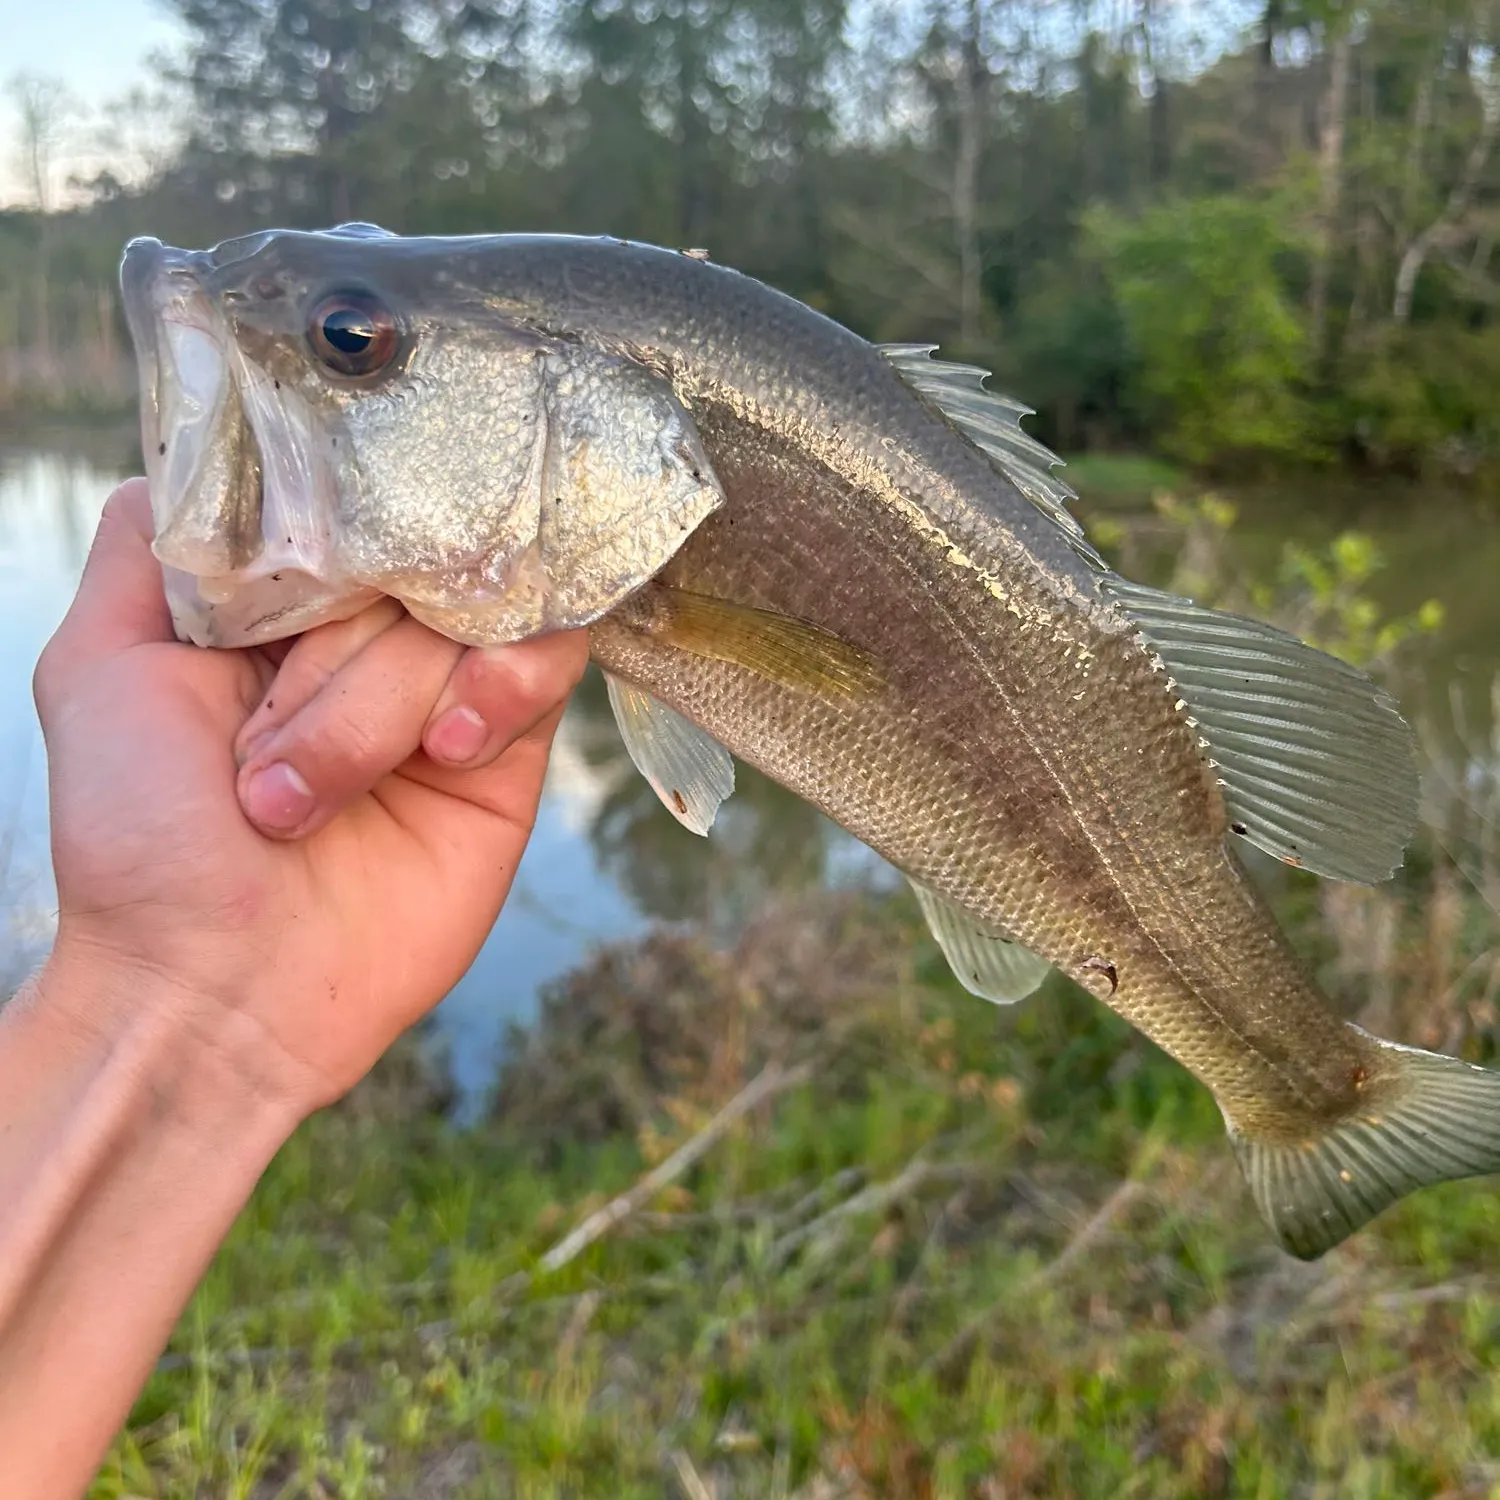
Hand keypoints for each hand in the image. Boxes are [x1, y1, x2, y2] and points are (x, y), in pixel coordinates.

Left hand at [32, 477, 588, 1112]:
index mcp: (280, 606)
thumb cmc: (142, 841)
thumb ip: (154, 545)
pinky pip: (545, 663)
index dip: (326, 533)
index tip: (298, 588)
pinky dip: (497, 689)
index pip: (341, 499)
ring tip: (323, 795)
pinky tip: (444, 751)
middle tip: (263, 759)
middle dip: (335, 656)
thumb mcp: (100, 669)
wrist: (220, 991)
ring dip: (390, 697)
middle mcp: (367, 636)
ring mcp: (444, 688)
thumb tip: (214, 451)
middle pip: (410, 550)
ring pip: (473, 605)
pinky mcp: (509, 750)